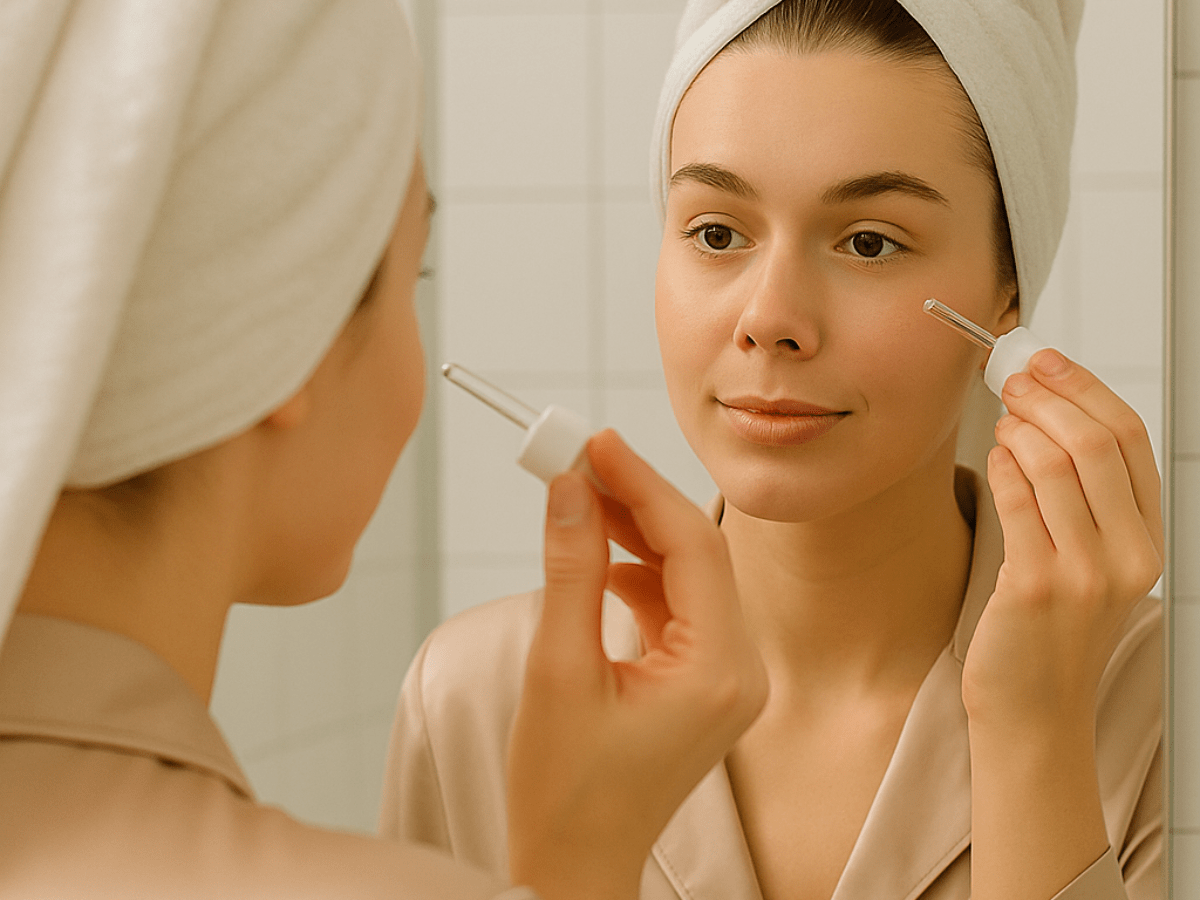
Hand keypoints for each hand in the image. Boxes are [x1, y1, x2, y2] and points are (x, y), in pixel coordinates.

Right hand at [506, 429, 766, 899]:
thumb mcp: (558, 670)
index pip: (693, 545)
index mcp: (719, 671)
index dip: (641, 483)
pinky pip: (678, 604)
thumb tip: (568, 489)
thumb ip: (570, 568)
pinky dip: (637, 574)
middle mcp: (741, 670)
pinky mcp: (705, 681)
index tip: (593, 442)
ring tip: (576, 499)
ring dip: (633, 534)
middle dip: (635, 501)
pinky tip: (595, 557)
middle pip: (696, 553)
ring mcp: (728, 677)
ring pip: (686, 574)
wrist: (577, 864)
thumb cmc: (566, 791)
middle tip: (576, 459)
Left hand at [964, 348, 1162, 730]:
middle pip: (1094, 442)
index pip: (1130, 440)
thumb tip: (1047, 414)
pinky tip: (993, 458)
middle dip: (1048, 396)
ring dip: (1019, 428)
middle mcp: (1128, 554)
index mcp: (1148, 540)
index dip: (1086, 389)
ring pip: (1053, 463)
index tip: (1049, 362)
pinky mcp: (1038, 585)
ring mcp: (1085, 572)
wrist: (1035, 709)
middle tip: (1012, 376)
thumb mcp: (1090, 563)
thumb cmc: (1051, 631)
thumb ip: (1082, 499)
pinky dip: (1000, 466)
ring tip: (1001, 422)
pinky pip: (1017, 500)